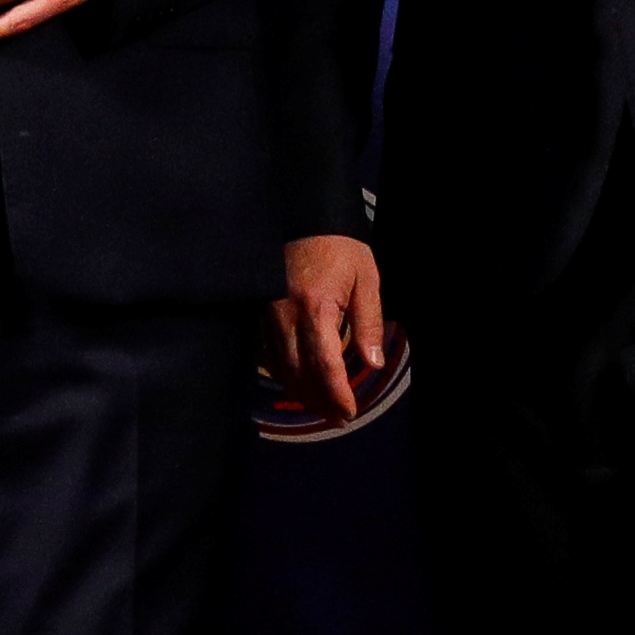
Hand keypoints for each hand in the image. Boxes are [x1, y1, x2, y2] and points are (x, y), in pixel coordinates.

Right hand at [269, 234, 389, 423]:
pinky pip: (269, 355)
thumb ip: (368, 322)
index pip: (325, 365)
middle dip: (320, 401)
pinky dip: (285, 375)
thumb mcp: (366, 278)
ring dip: (301, 393)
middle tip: (339, 418)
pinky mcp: (261, 313)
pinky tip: (299, 383)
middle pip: (300, 374)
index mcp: (315, 307)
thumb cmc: (339, 246)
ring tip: (323, 407)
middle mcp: (286, 316)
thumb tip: (372, 363)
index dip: (337, 394)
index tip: (350, 412)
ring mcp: (269, 316)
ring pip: (281, 368)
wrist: (303, 216)